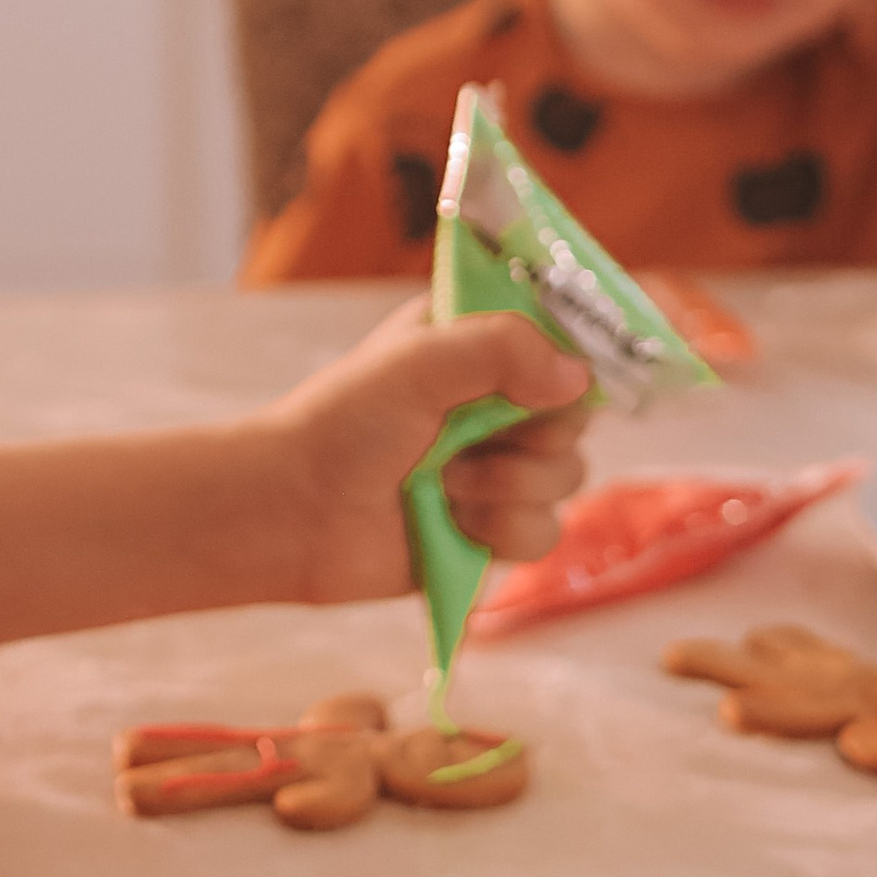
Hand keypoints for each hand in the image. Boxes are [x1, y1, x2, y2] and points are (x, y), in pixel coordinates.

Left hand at [267, 301, 589, 606]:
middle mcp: (492, 403)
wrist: (296, 514)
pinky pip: (544, 533)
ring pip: (566, 478)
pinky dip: (502, 530)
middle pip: (573, 418)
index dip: (567, 365)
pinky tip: (452, 521)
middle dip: (533, 436)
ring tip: (445, 482)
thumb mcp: (419, 362)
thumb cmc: (342, 423)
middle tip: (472, 435)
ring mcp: (494, 468)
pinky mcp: (490, 528)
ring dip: (508, 485)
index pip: (560, 342)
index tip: (553, 384)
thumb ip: (503, 349)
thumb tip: (580, 376)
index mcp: (474, 345)